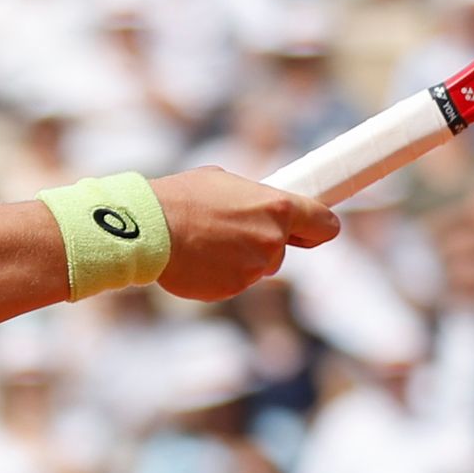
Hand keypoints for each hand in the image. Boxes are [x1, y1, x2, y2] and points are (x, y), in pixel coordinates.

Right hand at [154, 168, 341, 301]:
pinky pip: (232, 283)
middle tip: (228, 231)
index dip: (318, 228)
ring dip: (237, 259)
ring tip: (204, 243)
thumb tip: (257, 207)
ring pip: (256, 268)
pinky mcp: (232, 289)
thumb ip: (253, 200)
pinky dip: (218, 275)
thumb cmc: (183, 197)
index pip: (324, 225)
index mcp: (278, 208)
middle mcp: (272, 240)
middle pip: (281, 250)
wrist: (149, 229)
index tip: (311, 231)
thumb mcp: (224, 183)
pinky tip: (197, 259)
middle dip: (262, 244)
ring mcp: (253, 269)